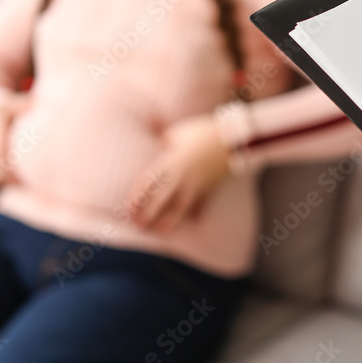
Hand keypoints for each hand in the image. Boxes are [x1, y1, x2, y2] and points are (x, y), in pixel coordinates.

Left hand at [125, 115, 230, 231]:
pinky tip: (193, 223)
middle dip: (149, 214)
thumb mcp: (179, 131)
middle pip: (162, 199)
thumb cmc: (203, 131)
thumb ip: (165, 140)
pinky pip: (202, 204)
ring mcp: (197, 184)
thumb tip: (154, 142)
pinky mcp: (211, 187)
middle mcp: (182, 176)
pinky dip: (197, 214)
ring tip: (160, 231)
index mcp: (171, 161)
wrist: (234, 138)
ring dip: (169, 221)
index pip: (149, 181)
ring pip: (181, 207)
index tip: (127, 208)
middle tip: (139, 225)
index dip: (137, 196)